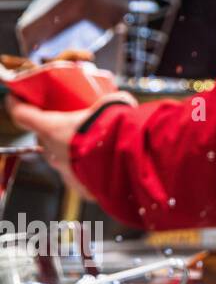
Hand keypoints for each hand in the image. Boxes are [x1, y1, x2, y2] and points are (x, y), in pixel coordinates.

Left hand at [6, 92, 136, 194]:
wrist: (132, 162)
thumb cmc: (117, 133)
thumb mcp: (114, 104)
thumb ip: (110, 100)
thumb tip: (119, 100)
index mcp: (53, 129)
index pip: (21, 114)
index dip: (16, 103)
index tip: (16, 96)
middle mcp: (54, 151)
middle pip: (42, 136)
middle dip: (51, 128)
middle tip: (66, 119)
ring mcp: (65, 171)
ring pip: (59, 156)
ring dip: (69, 148)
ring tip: (88, 141)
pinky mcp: (81, 186)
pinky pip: (77, 174)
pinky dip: (85, 166)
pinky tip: (100, 161)